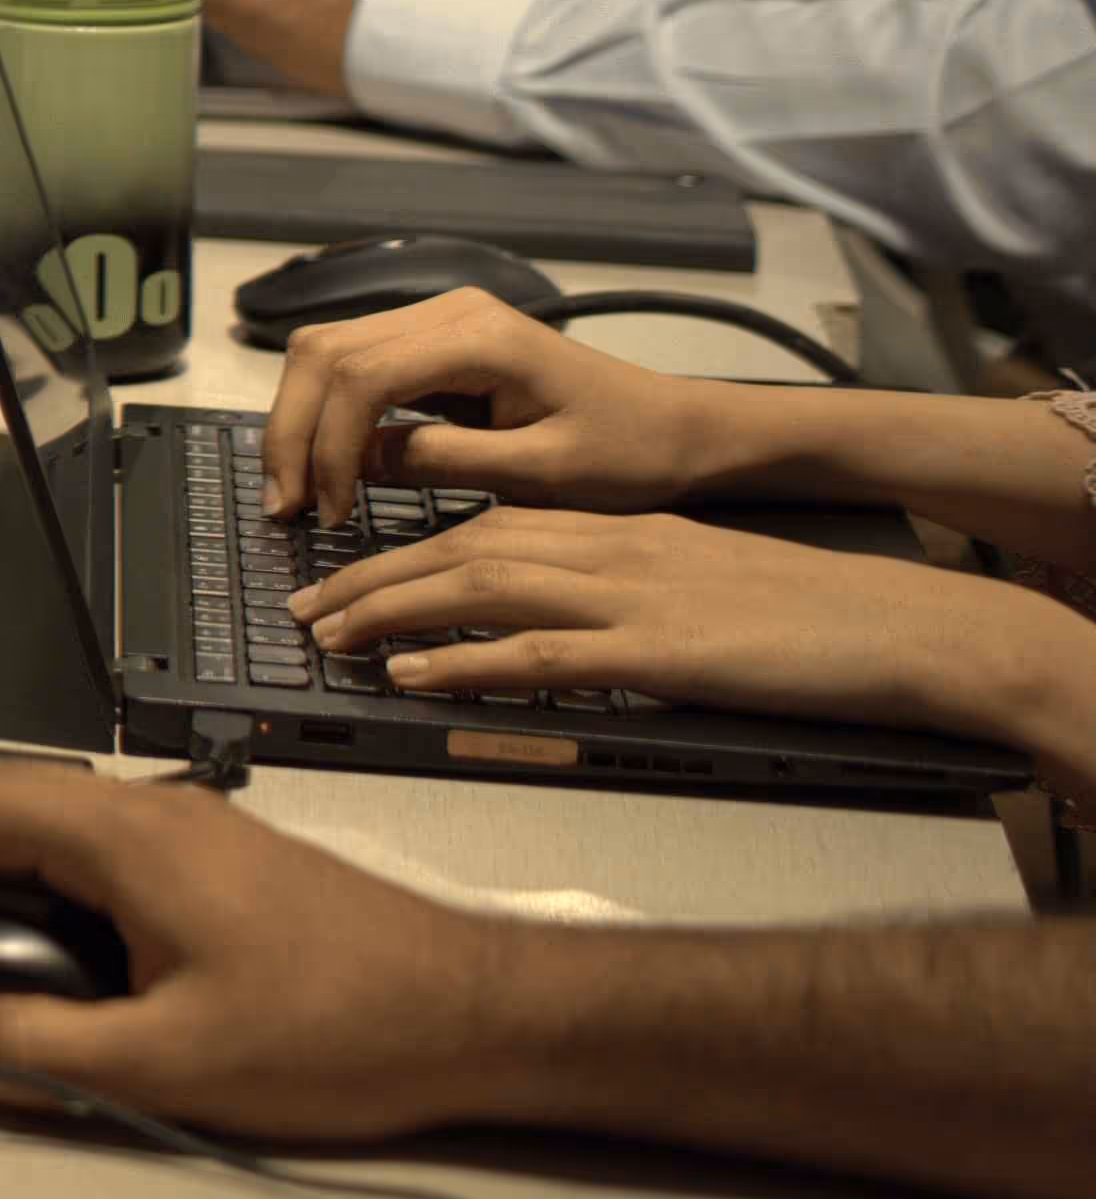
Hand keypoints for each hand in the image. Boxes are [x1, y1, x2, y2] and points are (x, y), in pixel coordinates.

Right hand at [0, 763, 518, 1147]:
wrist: (483, 1015)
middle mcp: (151, 817)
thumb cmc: (350, 1030)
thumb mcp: (178, 1064)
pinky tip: (40, 965)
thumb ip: (47, 1054)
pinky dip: (31, 894)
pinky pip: (91, 861)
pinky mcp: (219, 873)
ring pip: (41, 832)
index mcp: (125, 840)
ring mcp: (189, 838)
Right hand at [265, 292, 749, 519]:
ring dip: (299, 422)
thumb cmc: (630, 455)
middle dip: (294, 431)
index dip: (329, 446)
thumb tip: (356, 466)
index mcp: (480, 337)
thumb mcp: (542, 474)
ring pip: (325, 352)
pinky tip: (325, 468)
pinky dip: (326, 415)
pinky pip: (352, 366)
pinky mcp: (434, 342)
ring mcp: (438, 319)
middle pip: (324, 351)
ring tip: (296, 494)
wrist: (680, 431)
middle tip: (286, 507)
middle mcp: (448, 311)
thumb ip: (443, 461)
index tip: (329, 515)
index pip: (362, 376)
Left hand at [293, 507, 1081, 758]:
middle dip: (371, 579)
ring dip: (392, 612)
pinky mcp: (658, 649)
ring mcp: (630, 597)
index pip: (480, 525)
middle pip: (459, 549)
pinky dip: (463, 660)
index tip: (342, 578)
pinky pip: (540, 651)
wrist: (892, 625)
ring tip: (329, 638)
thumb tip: (534, 623)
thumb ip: (608, 591)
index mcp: (614, 530)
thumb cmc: (794, 614)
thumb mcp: (684, 581)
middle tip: (306, 611)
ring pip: (480, 585)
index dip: (400, 549)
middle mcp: (608, 549)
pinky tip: (411, 673)